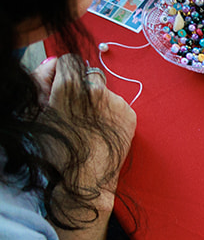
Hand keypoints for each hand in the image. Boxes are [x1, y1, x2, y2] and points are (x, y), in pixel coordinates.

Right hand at [38, 56, 135, 210]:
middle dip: (81, 87)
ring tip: (89, 126)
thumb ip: (41, 80)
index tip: (61, 86)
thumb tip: (53, 62)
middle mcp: (95, 90)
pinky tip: (103, 131)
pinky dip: (111, 113)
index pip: (69, 60)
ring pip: (104, 91)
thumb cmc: (56, 148)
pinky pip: (118, 105)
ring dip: (96, 102)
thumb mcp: (36, 112)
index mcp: (68, 87)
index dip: (63, 73)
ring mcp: (116, 101)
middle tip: (75, 110)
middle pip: (88, 75)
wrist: (85, 178)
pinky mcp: (130, 113)